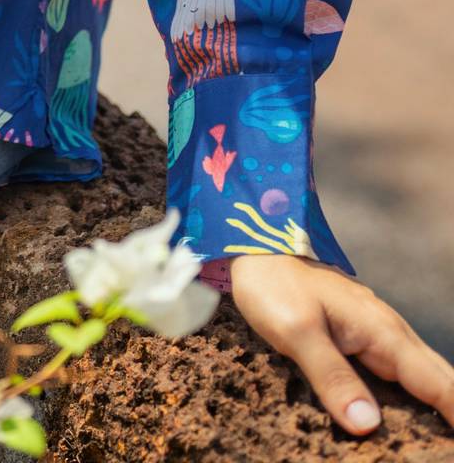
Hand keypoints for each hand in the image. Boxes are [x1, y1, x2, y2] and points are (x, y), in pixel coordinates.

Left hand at [230, 252, 453, 436]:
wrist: (257, 249)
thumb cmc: (275, 285)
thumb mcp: (296, 332)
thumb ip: (332, 377)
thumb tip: (368, 426)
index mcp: (383, 333)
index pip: (439, 384)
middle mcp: (389, 334)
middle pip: (439, 382)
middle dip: (452, 417)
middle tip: (446, 452)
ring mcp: (377, 335)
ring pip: (421, 378)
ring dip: (435, 409)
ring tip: (433, 445)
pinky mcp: (361, 339)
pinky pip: (398, 375)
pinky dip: (411, 399)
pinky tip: (402, 422)